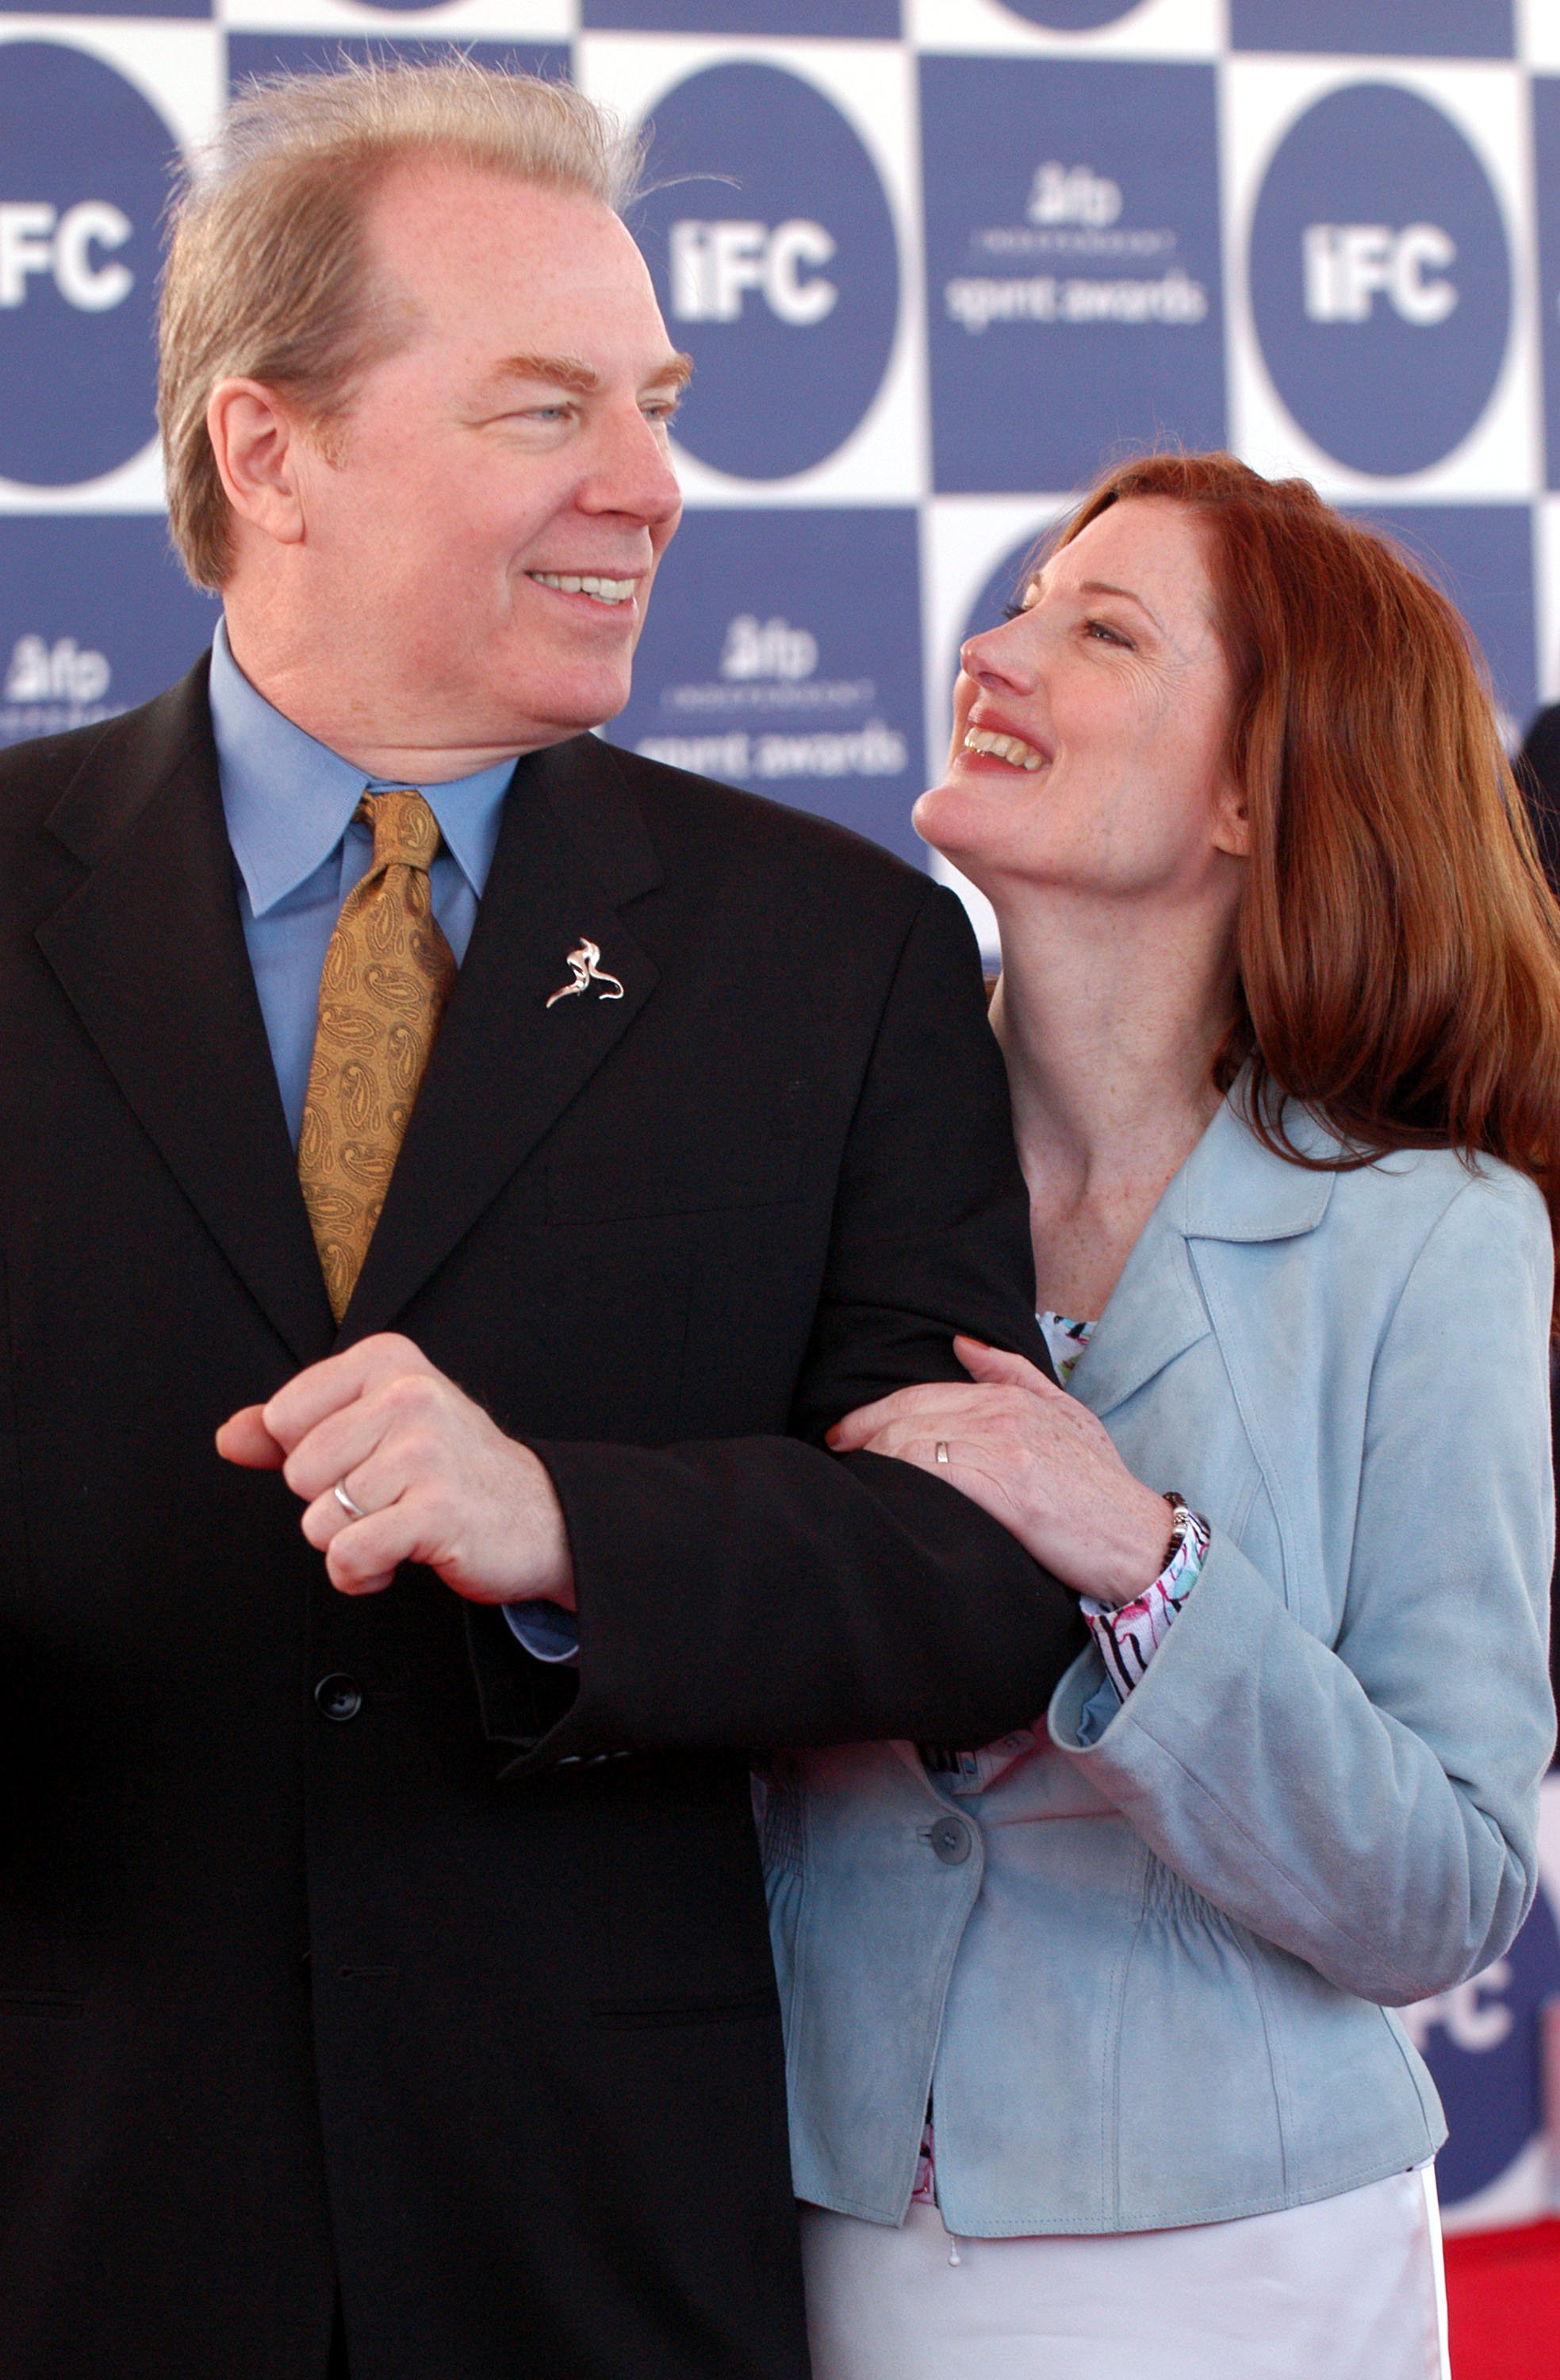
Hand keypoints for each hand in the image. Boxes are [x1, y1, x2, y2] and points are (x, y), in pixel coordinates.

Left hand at [216, 1334, 574, 1606]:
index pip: (283, 1418)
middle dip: (332, 1502)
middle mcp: (408, 1395)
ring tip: (398, 1524)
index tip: (364, 1458)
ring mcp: (425, 1451)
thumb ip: (295, 1430)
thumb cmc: (452, 1470)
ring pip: (318, 1520)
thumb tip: (231, 1438)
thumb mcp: (375, 1427)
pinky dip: (362, 1573)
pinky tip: (397, 1556)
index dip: (313, 1457)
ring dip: (351, 1541)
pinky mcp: (437, 1510)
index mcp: (387, 1361)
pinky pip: (348, 1556)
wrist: (540, 1515)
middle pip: (298, 1473)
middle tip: (389, 1496)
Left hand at [827, 1335, 1171, 1607]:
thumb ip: (1013, 1374)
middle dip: (861, 1432)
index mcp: (1012, 1396)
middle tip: (834, 1453)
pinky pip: (930, 1471)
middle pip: (908, 1412)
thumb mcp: (1067, 1415)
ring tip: (851, 1477)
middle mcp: (1004, 1414)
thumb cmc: (1099, 1487)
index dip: (874, 1413)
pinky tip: (881, 1492)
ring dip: (872, 1459)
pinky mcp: (1006, 1488)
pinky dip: (897, 1476)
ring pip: (912, 1439)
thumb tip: (962, 1344)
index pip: (922, 1394)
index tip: (844, 1434)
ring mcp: (1004, 1448)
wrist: (1139, 1540)